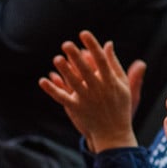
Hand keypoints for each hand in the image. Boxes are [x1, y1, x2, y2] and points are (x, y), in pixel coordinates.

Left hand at [38, 31, 143, 151]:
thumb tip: (108, 44)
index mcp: (111, 82)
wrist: (114, 133)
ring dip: (65, 71)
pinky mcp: (76, 109)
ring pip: (73, 83)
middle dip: (76, 57)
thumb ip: (115, 63)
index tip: (84, 34)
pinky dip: (52, 89)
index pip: (101, 60)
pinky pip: (62, 97)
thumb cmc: (120, 106)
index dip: (92, 46)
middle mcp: (99, 90)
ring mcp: (87, 100)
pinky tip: (43, 80)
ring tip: (57, 58)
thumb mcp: (123, 84)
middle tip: (66, 44)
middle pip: (86, 70)